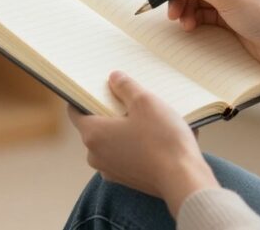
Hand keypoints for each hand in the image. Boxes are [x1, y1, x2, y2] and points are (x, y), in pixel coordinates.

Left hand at [68, 71, 217, 216]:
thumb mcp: (145, 102)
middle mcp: (95, 155)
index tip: (96, 88)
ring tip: (148, 118)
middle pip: (96, 126)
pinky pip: (125, 156)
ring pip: (111, 142)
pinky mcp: (128, 180)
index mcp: (93, 134)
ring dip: (124, 130)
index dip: (83, 97)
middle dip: (109, 112)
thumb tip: (114, 78)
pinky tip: (156, 138)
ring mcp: (111, 170)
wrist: (184, 180)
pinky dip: (135, 146)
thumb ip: (125, 87)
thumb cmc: (162, 140)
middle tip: (129, 100)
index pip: (75, 111)